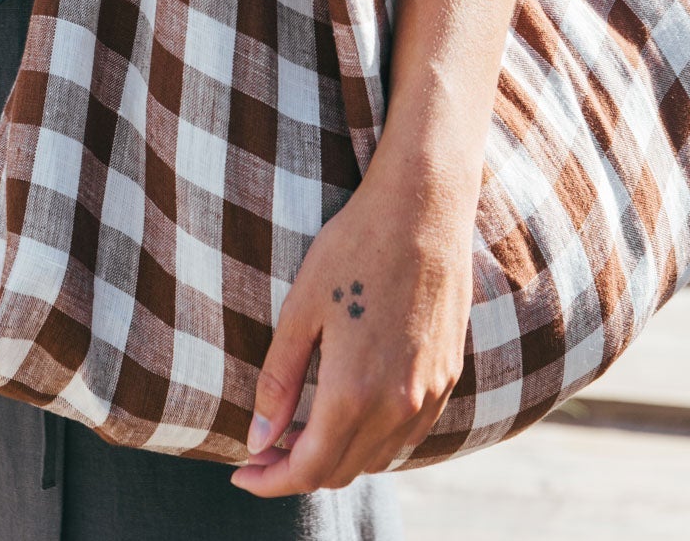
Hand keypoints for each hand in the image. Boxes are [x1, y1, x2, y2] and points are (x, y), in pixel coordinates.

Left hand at [230, 139, 476, 494]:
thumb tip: (258, 440)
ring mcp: (428, 393)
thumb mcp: (301, 308)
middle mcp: (397, 405)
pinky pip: (406, 433)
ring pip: (377, 458)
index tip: (243, 472)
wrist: (423, 208)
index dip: (271, 481)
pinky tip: (350, 410)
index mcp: (354, 392)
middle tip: (264, 448)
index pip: (309, 470)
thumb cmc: (354, 248)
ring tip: (301, 430)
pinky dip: (373, 439)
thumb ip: (278, 381)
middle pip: (342, 472)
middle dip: (297, 471)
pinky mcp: (447, 376)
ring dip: (337, 457)